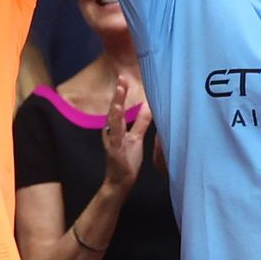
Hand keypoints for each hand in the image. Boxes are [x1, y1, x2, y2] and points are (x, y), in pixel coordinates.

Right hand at [102, 76, 151, 190]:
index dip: (121, 93)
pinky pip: (116, 135)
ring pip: (114, 120)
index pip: (119, 107)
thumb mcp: (136, 138)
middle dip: (118, 94)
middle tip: (121, 78)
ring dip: (116, 105)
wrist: (119, 181)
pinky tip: (118, 116)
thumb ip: (141, 122)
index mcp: (116, 127)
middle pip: (115, 109)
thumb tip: (149, 106)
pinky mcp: (114, 149)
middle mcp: (111, 130)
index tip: (124, 78)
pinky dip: (117, 124)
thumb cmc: (127, 159)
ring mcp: (112, 139)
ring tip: (119, 91)